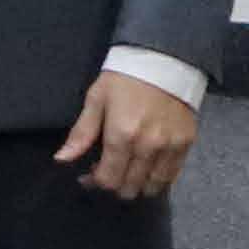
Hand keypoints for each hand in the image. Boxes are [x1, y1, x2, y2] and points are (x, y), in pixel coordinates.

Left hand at [58, 68, 199, 202]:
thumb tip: (62, 159)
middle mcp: (148, 146)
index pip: (108, 178)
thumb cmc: (123, 79)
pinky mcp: (187, 144)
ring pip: (153, 186)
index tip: (88, 175)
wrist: (164, 62)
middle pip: (129, 186)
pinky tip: (147, 170)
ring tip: (127, 173)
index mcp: (122, 135)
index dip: (96, 182)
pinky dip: (159, 179)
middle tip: (107, 172)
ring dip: (137, 185)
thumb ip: (81, 134)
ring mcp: (170, 147)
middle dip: (114, 185)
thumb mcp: (95, 100)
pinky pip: (173, 175)